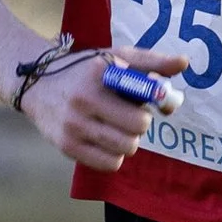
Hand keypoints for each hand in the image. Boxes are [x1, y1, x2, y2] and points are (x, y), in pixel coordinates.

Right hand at [22, 46, 187, 170]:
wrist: (37, 84)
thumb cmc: (86, 70)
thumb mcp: (116, 57)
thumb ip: (152, 61)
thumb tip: (184, 63)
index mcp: (100, 74)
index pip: (144, 95)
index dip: (154, 100)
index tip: (149, 98)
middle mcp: (84, 99)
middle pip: (138, 127)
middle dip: (140, 123)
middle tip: (129, 115)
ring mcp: (74, 125)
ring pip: (126, 148)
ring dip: (128, 140)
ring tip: (116, 127)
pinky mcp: (67, 146)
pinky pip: (109, 164)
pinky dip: (114, 156)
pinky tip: (105, 140)